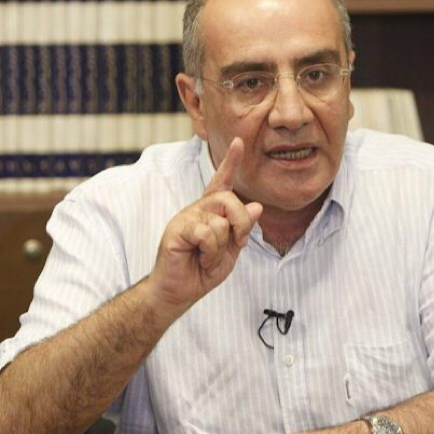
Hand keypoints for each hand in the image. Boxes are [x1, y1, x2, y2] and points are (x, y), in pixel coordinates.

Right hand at [149, 137, 262, 309]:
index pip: (222, 182)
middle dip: (241, 223)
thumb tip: (257, 205)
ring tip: (208, 257)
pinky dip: (210, 253)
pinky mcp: (177, 229)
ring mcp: (186, 217)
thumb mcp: (231, 250)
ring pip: (220, 220)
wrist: (180, 291)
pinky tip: (199, 259)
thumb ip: (242, 229)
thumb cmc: (203, 270)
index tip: (238, 142)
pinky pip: (206, 233)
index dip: (230, 162)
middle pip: (228, 199)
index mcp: (211, 211)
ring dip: (222, 247)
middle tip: (238, 242)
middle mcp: (198, 209)